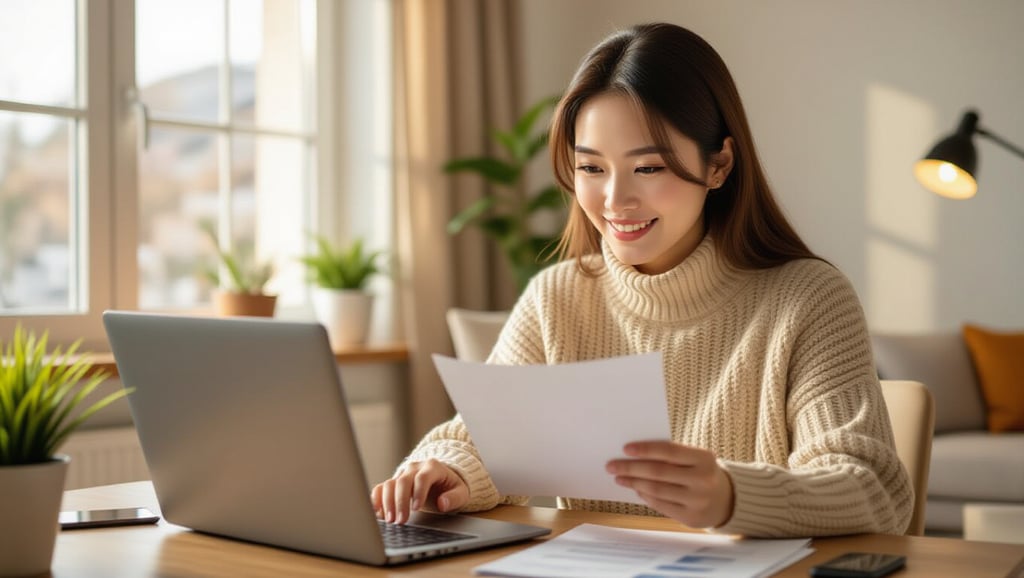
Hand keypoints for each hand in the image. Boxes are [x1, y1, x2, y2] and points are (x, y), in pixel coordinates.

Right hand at [371, 459, 469, 524]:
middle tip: (400, 520)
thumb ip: (454, 498)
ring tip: (390, 520)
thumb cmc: (450, 488)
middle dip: (400, 501)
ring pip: (389, 484)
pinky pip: (381, 487)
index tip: (416, 509)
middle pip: (403, 481)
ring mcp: (402, 474)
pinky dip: (377, 499)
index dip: (418, 492)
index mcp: (432, 467)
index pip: (423, 477)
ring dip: (387, 502)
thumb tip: (442, 503)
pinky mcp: (393, 482)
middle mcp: (414, 468)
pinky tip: (378, 513)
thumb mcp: (460, 492)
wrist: (441, 480)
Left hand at [606, 441, 733, 528]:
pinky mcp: (691, 518)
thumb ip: (671, 455)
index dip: (645, 449)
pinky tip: (636, 489)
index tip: (625, 449)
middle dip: (631, 468)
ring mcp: (697, 501)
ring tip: (619, 478)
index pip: (669, 451)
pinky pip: (660, 505)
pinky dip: (645, 496)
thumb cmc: (701, 472)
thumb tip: (633, 454)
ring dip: (633, 483)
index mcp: (705, 459)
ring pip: (656, 490)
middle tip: (611, 465)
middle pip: (658, 472)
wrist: (727, 500)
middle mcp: (703, 480)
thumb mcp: (695, 458)